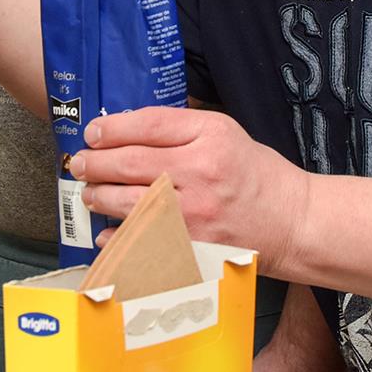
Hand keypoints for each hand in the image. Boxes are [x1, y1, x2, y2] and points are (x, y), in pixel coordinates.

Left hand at [69, 107, 307, 277]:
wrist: (293, 222)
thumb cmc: (256, 174)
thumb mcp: (226, 132)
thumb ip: (181, 128)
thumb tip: (127, 130)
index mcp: (211, 136)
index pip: (148, 125)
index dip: (112, 128)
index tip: (93, 133)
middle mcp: (201, 172)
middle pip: (129, 163)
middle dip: (94, 163)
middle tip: (79, 164)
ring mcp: (195, 214)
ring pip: (128, 202)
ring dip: (99, 197)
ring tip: (90, 193)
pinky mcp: (192, 247)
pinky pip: (141, 241)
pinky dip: (117, 237)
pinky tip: (106, 231)